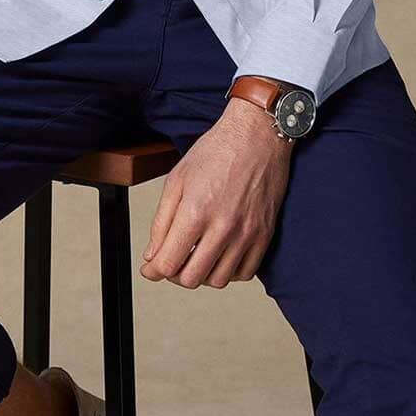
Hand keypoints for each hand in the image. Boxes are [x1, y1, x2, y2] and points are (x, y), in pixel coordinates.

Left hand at [139, 99, 293, 288]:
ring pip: (218, 280)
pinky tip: (220, 254)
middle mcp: (222, 227)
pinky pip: (245, 273)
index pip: (168, 263)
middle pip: (191, 278)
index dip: (153, 270)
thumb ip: (162, 222)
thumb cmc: (217, 151)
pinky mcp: (264, 234)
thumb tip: (153, 255)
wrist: (257, 135)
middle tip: (173, 259)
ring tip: (197, 255)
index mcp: (195, 211)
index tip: (151, 268)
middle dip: (175, 273)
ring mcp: (246, 233)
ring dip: (202, 274)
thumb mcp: (177, 179)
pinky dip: (229, 270)